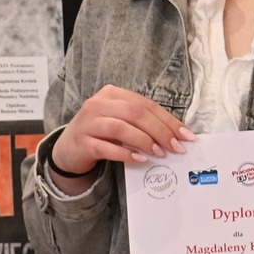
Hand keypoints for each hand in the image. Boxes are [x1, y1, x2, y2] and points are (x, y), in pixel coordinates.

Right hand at [52, 85, 192, 177]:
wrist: (68, 149)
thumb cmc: (100, 134)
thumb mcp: (120, 121)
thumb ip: (141, 122)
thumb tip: (175, 134)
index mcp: (111, 94)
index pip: (145, 104)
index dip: (168, 119)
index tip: (185, 135)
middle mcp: (97, 104)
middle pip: (135, 113)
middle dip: (160, 130)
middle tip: (175, 147)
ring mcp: (88, 122)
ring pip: (121, 128)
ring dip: (144, 141)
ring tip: (160, 153)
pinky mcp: (82, 141)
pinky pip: (107, 147)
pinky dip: (125, 153)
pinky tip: (139, 159)